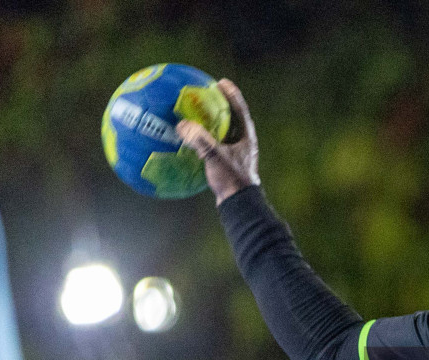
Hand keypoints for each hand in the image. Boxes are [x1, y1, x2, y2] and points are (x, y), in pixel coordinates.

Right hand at [177, 78, 259, 204]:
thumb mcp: (215, 157)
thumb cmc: (232, 181)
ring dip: (209, 125)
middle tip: (205, 94)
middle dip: (218, 107)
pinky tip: (186, 145)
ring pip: (221, 135)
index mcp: (246, 138)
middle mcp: (243, 145)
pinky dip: (201, 144)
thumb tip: (182, 125)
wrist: (240, 207)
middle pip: (230, 120)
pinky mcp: (227, 168)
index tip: (221, 82)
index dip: (231, 94)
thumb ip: (200, 140)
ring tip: (193, 116)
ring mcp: (235, 157)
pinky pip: (212, 150)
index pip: (240, 110)